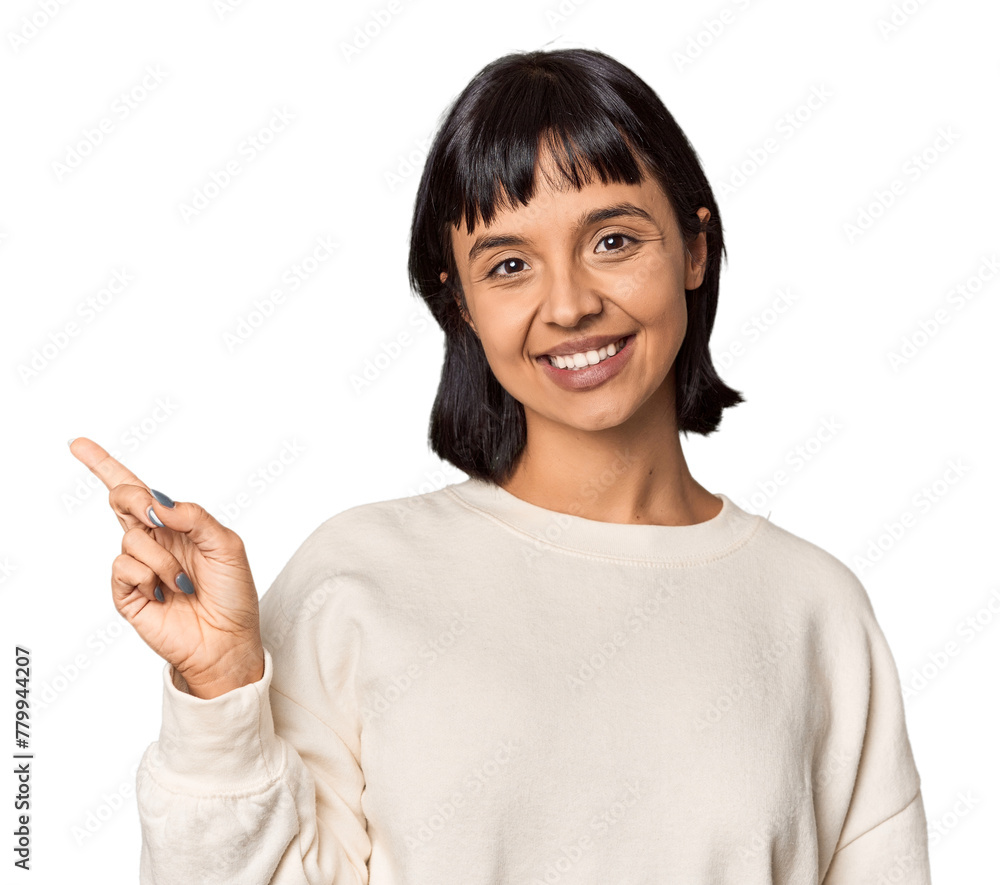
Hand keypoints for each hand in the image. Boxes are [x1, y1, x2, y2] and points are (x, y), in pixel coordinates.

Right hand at [69, 437, 263, 698]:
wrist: (228, 640)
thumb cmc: (232, 593)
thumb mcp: (227, 546)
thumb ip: (195, 517)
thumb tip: (157, 502)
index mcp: (176, 525)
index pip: (138, 491)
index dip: (105, 465)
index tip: (78, 444)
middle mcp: (153, 541)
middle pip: (123, 500)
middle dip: (132, 498)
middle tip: (154, 517)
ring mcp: (138, 566)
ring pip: (131, 537)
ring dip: (163, 559)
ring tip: (184, 583)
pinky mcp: (127, 593)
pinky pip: (124, 567)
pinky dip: (149, 578)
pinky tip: (165, 595)